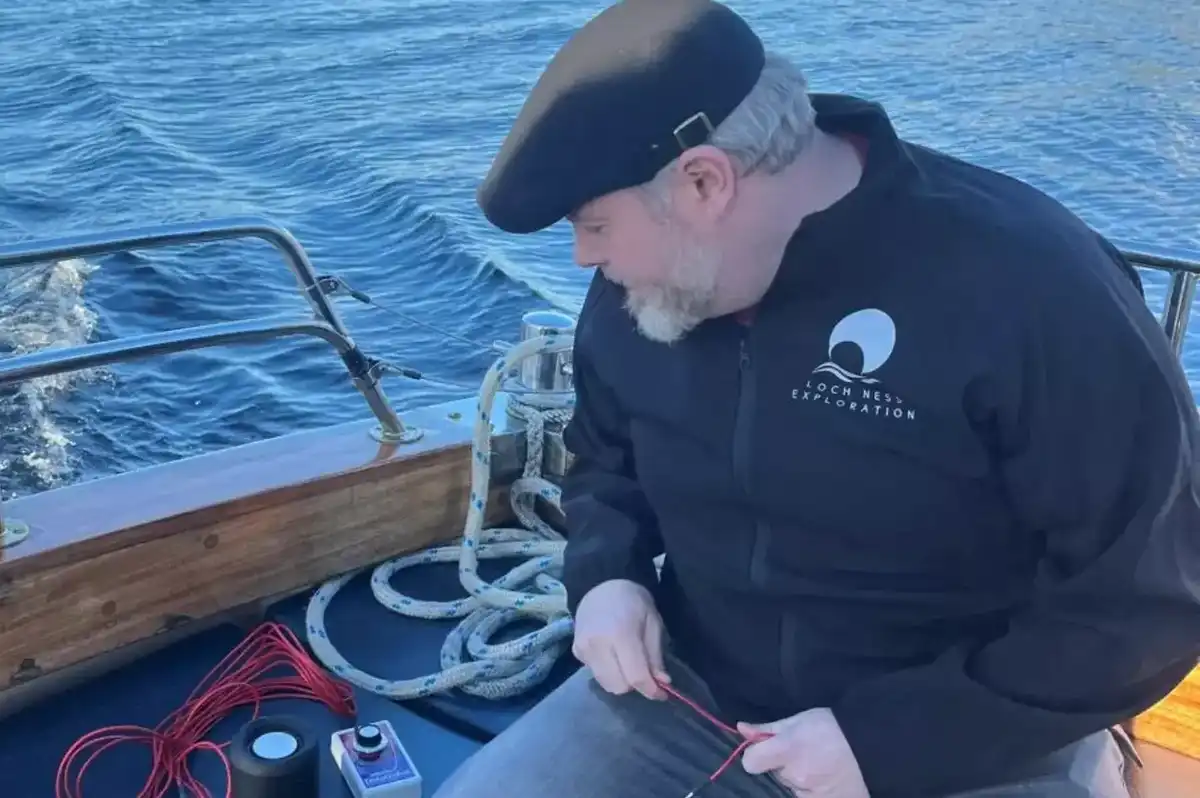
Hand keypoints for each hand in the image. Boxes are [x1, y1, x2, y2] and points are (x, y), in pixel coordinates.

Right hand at [571, 578, 669, 699]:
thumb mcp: (653, 622)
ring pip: (606, 685)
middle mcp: (597, 644)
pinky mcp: (576, 652)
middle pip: (619, 686)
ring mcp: (583, 649)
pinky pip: (596, 675)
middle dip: (635, 685)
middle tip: (644, 672)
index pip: (635, 676)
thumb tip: (661, 682)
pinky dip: (609, 673)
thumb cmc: (633, 601)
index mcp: (620, 633)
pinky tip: (613, 656)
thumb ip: (655, 655)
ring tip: (628, 664)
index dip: (651, 690)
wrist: (600, 584)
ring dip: (621, 681)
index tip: (663, 693)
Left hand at [738, 708, 869, 797]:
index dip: (755, 754)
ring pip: (790, 787)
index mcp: (789, 749)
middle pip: (773, 775)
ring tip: (818, 765)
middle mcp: (796, 775)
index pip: (750, 762)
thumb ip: (769, 728)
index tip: (764, 749)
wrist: (876, 748)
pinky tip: (825, 778)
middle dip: (782, 765)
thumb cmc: (836, 728)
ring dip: (798, 779)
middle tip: (803, 754)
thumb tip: (742, 729)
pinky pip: (805, 796)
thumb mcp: (800, 719)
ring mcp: (810, 795)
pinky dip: (812, 789)